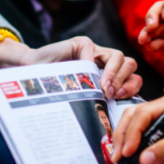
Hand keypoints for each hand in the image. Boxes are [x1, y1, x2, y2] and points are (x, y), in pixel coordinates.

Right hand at [0, 37, 142, 98]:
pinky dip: (88, 61)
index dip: (130, 88)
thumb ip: (99, 102)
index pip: (132, 79)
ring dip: (113, 72)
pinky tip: (81, 70)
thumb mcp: (84, 99)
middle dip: (124, 80)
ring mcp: (96, 51)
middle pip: (130, 65)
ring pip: (119, 56)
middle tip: (111, 93)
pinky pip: (92, 50)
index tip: (120, 98)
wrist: (31, 77)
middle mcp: (106, 63)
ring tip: (102, 85)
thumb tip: (118, 119)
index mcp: (110, 78)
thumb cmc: (56, 92)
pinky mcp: (82, 43)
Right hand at [111, 93, 163, 163]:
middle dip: (123, 143)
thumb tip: (144, 159)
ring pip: (129, 134)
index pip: (143, 114)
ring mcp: (154, 123)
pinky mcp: (151, 136)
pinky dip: (134, 162)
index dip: (132, 133)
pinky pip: (136, 147)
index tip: (128, 153)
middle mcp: (159, 109)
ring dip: (126, 155)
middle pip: (131, 121)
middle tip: (120, 162)